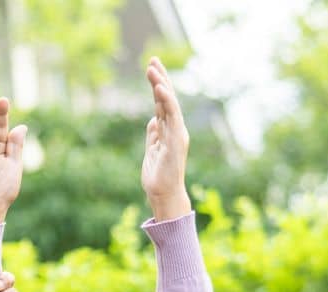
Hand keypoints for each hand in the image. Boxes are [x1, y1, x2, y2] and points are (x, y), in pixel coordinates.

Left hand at [141, 57, 192, 220]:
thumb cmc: (158, 176)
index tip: (150, 68)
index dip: (156, 85)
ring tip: (152, 68)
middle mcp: (175, 128)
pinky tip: (160, 88)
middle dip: (160, 78)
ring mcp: (177, 133)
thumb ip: (154, 134)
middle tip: (152, 59)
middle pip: (167, 98)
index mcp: (169, 130)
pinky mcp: (176, 140)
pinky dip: (167, 101)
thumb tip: (153, 120)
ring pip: (169, 104)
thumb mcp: (152, 150)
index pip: (162, 103)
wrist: (163, 195)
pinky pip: (172, 116)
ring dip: (161, 85)